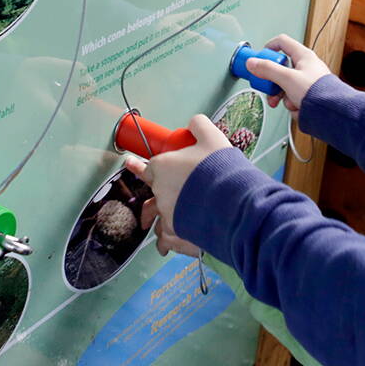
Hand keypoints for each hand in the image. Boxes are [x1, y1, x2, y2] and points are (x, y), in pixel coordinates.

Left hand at [123, 115, 229, 250]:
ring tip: (172, 219)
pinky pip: (166, 237)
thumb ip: (199, 126)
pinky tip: (171, 243)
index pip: (146, 166)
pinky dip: (168, 240)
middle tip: (168, 193)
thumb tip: (194, 123)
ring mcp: (167, 213)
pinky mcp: (176, 233)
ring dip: (163, 216)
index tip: (130, 163)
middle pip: (154, 191)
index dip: (140, 165)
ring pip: (159, 216)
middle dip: (159, 192)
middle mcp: (160, 191)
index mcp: (163, 166)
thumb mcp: (212, 137)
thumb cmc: (221, 169)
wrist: (234, 202)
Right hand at [249, 33, 331, 113]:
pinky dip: (292, 103)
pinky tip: (297, 107)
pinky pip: (293, 96)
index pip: (281, 42)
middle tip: (268, 87)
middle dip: (272, 81)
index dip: (268, 48)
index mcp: (303, 56)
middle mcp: (306, 66)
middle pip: (280, 68)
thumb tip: (252, 63)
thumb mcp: (287, 78)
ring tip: (284, 101)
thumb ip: (267, 70)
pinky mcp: (308, 95)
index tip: (259, 59)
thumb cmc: (317, 92)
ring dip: (281, 95)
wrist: (333, 113)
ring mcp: (307, 81)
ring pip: (285, 84)